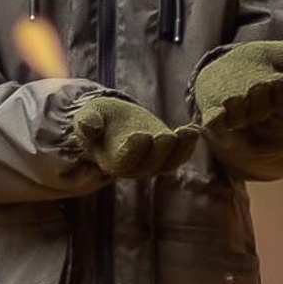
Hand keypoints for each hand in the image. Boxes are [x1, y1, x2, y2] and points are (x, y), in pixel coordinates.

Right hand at [71, 92, 198, 181]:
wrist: (112, 121)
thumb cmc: (98, 119)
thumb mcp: (88, 116)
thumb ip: (87, 122)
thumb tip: (88, 127)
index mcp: (112, 161)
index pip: (125, 161)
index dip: (133, 150)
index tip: (140, 136)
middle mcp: (135, 167)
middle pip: (151, 163)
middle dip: (160, 150)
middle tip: (166, 135)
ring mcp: (153, 163)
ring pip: (170, 162)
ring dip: (181, 148)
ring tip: (189, 132)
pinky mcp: (168, 154)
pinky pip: (180, 155)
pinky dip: (189, 144)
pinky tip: (195, 129)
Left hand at [192, 40, 282, 146]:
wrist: (220, 71)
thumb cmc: (250, 65)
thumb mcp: (267, 53)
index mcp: (272, 98)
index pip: (282, 98)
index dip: (282, 89)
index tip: (282, 78)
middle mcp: (254, 110)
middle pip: (261, 109)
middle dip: (259, 96)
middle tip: (258, 84)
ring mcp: (234, 116)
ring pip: (239, 117)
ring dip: (238, 108)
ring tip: (235, 98)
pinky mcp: (213, 116)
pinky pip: (215, 123)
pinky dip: (216, 121)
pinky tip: (216, 116)